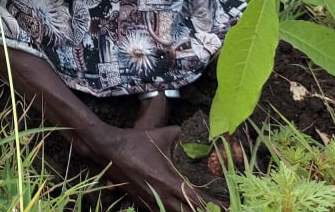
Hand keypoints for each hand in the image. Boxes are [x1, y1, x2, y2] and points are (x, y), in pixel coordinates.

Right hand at [91, 125, 220, 211]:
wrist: (109, 151)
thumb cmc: (136, 142)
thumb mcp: (159, 135)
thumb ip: (176, 134)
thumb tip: (182, 131)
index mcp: (170, 181)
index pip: (196, 200)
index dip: (212, 206)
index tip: (225, 208)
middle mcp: (162, 195)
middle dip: (199, 211)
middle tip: (212, 210)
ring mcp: (150, 201)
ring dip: (183, 211)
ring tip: (193, 209)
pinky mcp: (140, 202)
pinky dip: (167, 211)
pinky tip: (171, 208)